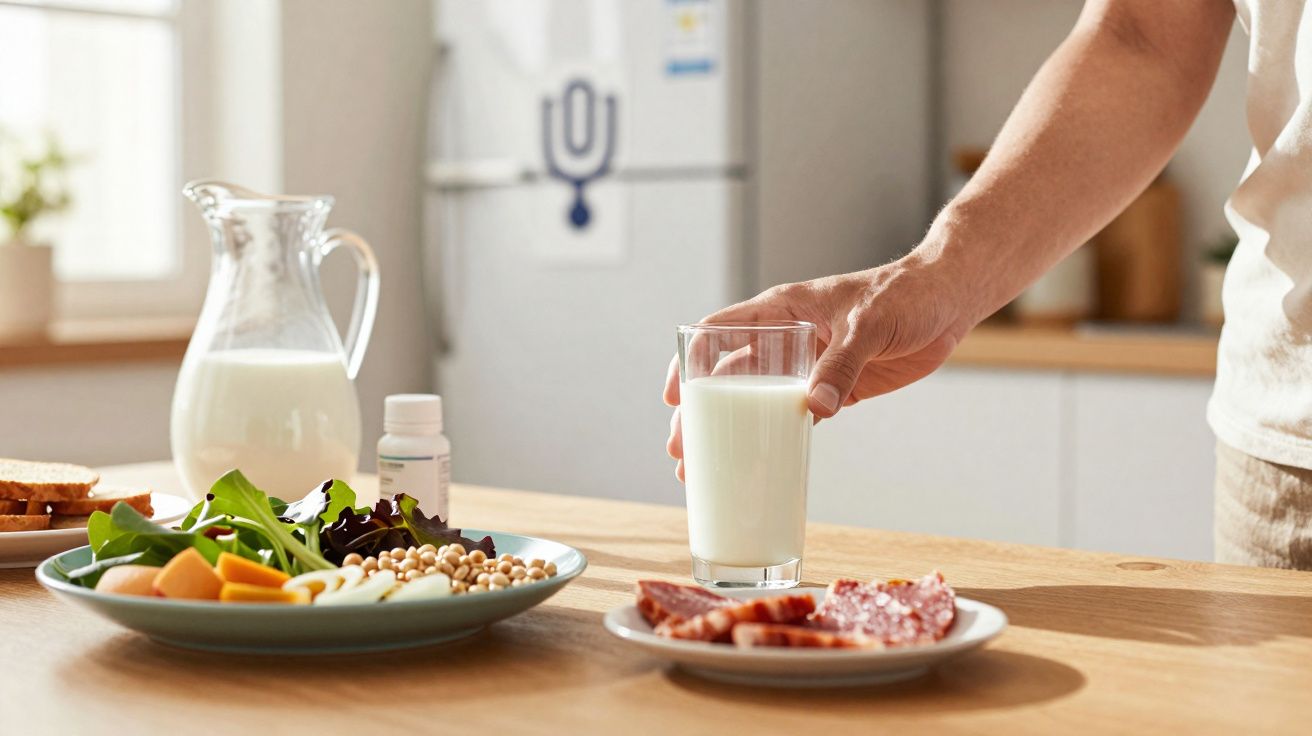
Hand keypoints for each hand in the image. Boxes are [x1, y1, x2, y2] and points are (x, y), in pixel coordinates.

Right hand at [664, 258, 970, 481]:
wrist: (949, 301)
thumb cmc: (906, 294)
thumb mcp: (870, 325)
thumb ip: (841, 364)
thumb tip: (815, 409)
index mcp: (782, 310)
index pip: (718, 331)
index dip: (689, 363)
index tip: (674, 397)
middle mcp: (787, 338)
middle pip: (728, 377)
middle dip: (701, 414)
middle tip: (681, 451)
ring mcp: (808, 365)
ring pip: (756, 401)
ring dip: (730, 431)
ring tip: (703, 467)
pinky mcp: (835, 387)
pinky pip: (794, 415)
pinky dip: (774, 437)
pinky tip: (758, 462)